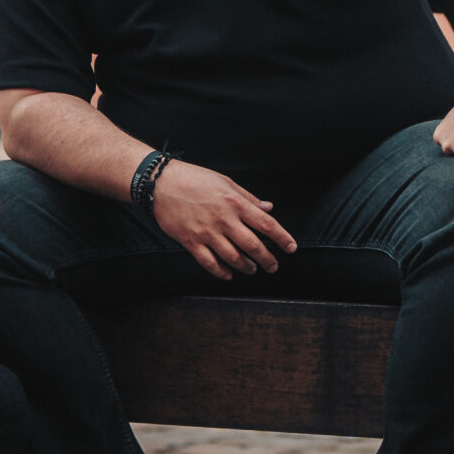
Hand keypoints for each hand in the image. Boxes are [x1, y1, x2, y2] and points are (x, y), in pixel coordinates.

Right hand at [150, 161, 297, 280]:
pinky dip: (221, 272)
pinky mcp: (191, 242)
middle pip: (253, 246)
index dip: (282, 238)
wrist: (161, 183)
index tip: (291, 248)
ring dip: (246, 267)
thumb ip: (248, 198)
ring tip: (252, 270)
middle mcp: (224, 220)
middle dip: (267, 259)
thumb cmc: (195, 179)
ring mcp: (207, 233)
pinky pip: (210, 263)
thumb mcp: (225, 182)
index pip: (266, 224)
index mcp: (235, 203)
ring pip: (233, 258)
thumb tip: (268, 208)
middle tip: (273, 266)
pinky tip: (228, 275)